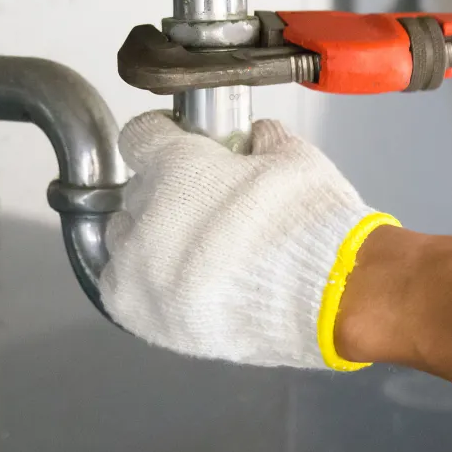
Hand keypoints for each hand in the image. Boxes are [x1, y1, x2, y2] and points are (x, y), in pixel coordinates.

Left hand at [99, 112, 396, 369]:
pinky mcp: (140, 314)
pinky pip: (121, 286)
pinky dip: (141, 281)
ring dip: (149, 237)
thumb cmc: (311, 223)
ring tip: (191, 249)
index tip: (178, 145)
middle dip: (166, 192)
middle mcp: (146, 216)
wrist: (330, 297)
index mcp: (177, 167)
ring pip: (123, 238)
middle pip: (136, 191)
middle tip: (203, 205)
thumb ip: (264, 140)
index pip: (139, 137)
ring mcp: (138, 269)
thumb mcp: (296, 158)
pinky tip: (175, 281)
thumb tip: (258, 137)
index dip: (162, 137)